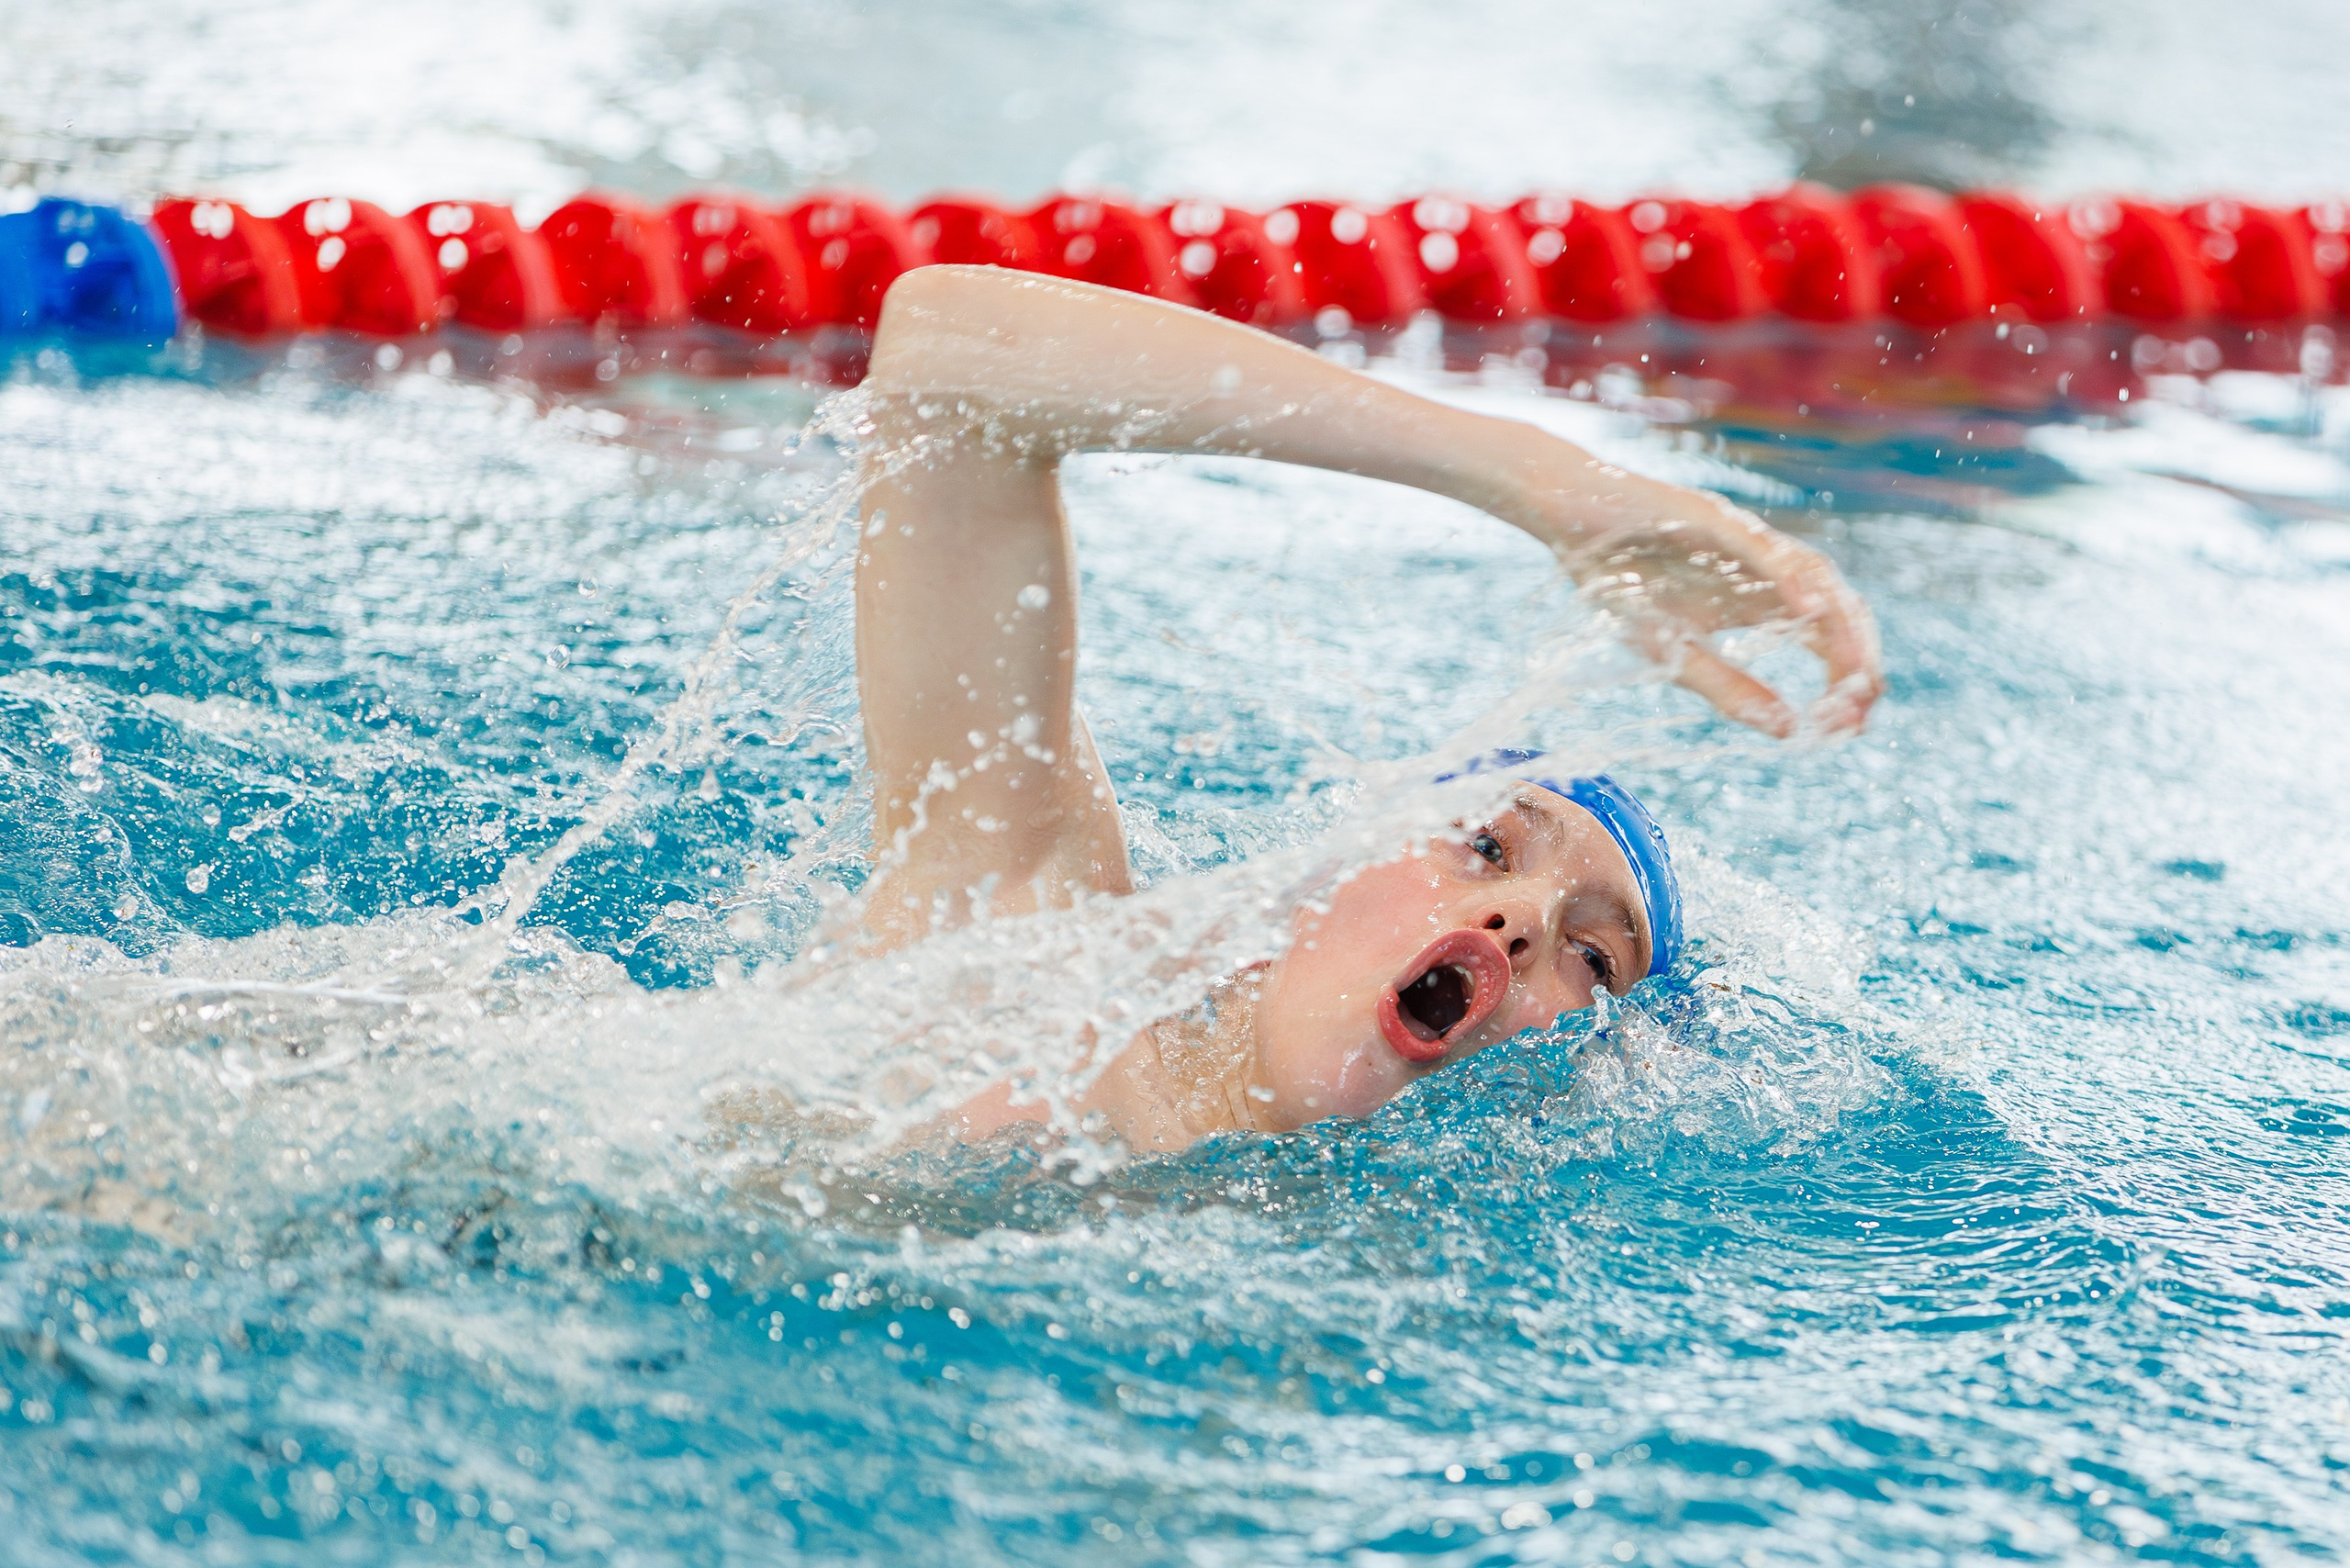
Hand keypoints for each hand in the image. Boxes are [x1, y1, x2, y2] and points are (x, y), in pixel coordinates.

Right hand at [1562, 498, 1882, 738]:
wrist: (1576, 520)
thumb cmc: (1624, 585)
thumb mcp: (1675, 654)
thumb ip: (1729, 689)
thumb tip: (1789, 731)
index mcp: (1764, 603)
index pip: (1827, 641)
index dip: (1848, 681)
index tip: (1853, 726)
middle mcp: (1769, 571)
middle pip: (1838, 611)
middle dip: (1858, 660)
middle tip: (1864, 708)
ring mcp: (1746, 542)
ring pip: (1815, 578)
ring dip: (1840, 626)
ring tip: (1856, 671)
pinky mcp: (1715, 520)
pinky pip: (1762, 549)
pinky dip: (1790, 580)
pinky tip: (1810, 611)